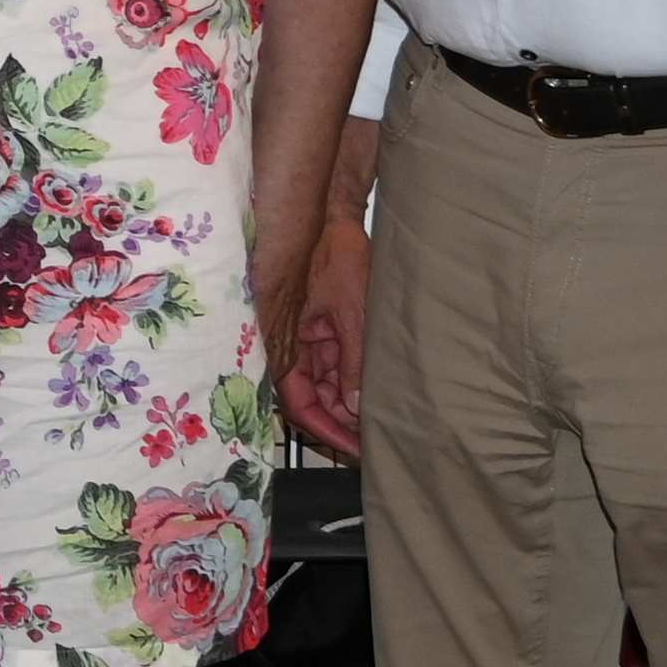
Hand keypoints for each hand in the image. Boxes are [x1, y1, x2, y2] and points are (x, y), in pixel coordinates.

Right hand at [282, 202, 373, 459]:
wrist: (338, 219)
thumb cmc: (336, 256)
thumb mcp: (351, 313)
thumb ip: (354, 361)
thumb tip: (356, 405)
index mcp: (285, 342)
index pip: (299, 401)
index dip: (325, 429)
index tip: (353, 447)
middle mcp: (294, 346)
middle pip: (312, 398)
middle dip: (340, 421)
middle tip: (373, 441)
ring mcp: (310, 339)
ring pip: (326, 384)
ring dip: (349, 403)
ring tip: (381, 420)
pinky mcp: (325, 329)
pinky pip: (336, 364)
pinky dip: (354, 380)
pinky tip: (377, 393)